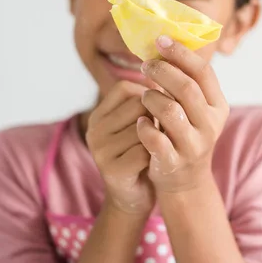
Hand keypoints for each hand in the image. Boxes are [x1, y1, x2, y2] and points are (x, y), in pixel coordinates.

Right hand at [86, 81, 154, 214]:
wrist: (133, 197)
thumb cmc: (140, 153)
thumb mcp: (137, 123)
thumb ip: (145, 100)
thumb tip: (167, 65)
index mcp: (98, 114)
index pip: (126, 87)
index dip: (148, 96)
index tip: (155, 113)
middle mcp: (94, 129)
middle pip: (138, 104)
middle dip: (156, 116)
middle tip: (160, 132)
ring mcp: (100, 150)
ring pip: (144, 126)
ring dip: (158, 135)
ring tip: (156, 146)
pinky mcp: (112, 170)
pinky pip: (145, 150)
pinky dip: (156, 154)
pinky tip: (154, 161)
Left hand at [137, 36, 229, 192]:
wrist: (185, 180)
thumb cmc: (184, 132)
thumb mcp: (194, 107)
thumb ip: (185, 81)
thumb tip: (163, 43)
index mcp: (217, 105)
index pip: (203, 71)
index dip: (181, 53)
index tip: (160, 40)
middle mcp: (210, 124)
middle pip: (186, 88)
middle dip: (162, 71)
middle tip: (145, 65)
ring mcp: (194, 144)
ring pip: (170, 110)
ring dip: (150, 98)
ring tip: (143, 97)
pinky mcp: (175, 162)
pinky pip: (155, 139)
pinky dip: (143, 127)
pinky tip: (139, 123)